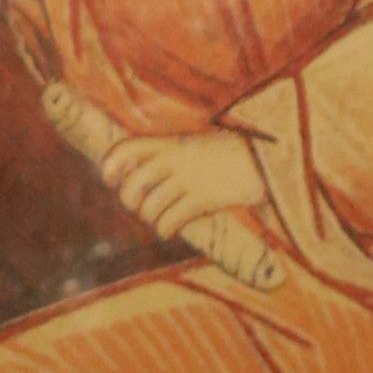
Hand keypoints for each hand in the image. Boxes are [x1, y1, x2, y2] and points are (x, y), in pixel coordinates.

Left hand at [99, 126, 266, 241]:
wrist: (262, 158)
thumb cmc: (223, 154)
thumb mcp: (190, 144)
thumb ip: (164, 155)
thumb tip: (134, 174)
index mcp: (169, 143)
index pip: (125, 148)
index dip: (110, 166)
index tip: (110, 180)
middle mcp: (174, 160)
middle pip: (131, 185)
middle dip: (130, 201)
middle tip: (140, 205)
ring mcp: (188, 179)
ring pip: (149, 208)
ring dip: (150, 219)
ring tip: (159, 219)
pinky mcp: (203, 199)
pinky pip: (170, 221)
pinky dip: (164, 229)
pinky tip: (170, 229)